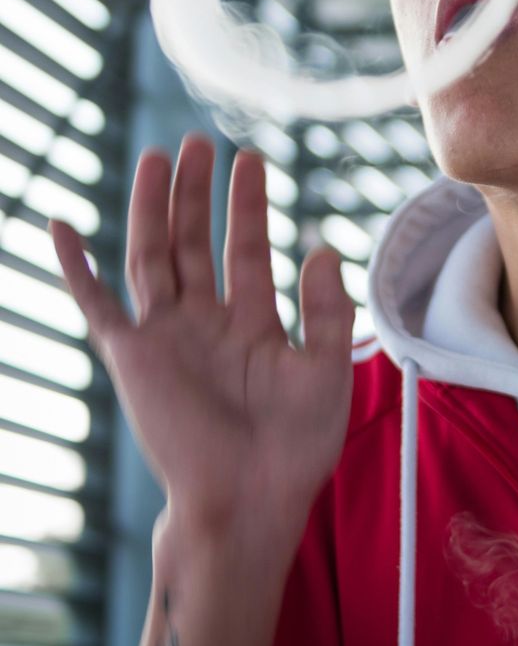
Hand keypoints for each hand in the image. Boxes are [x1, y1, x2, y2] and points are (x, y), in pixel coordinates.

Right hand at [49, 134, 355, 550]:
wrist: (249, 502)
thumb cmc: (293, 448)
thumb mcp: (327, 368)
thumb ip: (327, 308)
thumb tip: (322, 247)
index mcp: (251, 326)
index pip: (246, 249)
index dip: (248, 206)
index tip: (249, 159)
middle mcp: (204, 325)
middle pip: (194, 242)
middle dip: (196, 194)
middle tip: (199, 143)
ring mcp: (165, 338)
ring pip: (152, 256)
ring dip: (152, 208)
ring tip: (158, 157)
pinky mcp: (132, 358)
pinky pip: (97, 305)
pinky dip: (77, 267)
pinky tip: (62, 226)